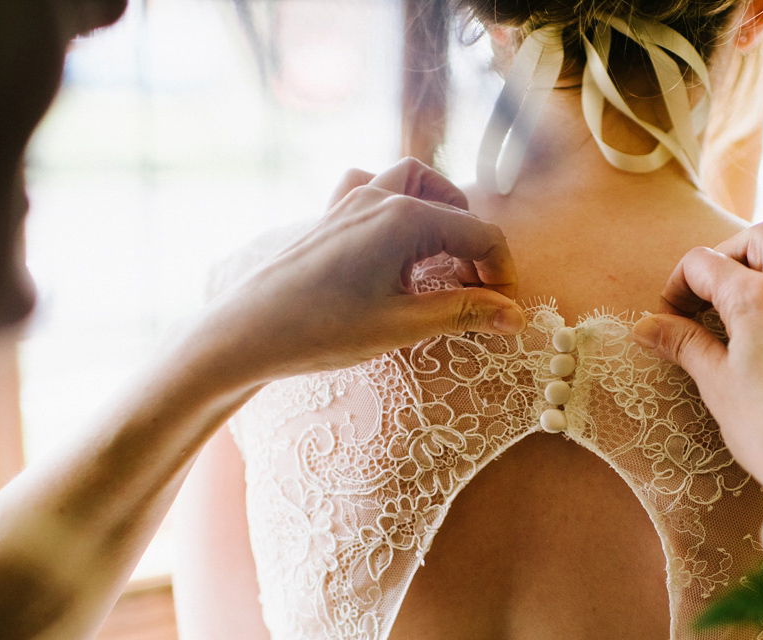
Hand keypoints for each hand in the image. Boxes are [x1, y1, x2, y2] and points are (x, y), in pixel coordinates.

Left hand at [195, 159, 524, 387]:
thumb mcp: (402, 326)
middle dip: (477, 251)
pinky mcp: (332, 214)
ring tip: (446, 262)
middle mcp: (382, 196)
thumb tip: (515, 317)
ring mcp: (353, 200)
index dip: (503, 274)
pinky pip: (374, 186)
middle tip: (478, 298)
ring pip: (417, 183)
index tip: (504, 312)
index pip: (481, 235)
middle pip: (456, 209)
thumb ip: (464, 313)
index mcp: (406, 218)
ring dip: (444, 215)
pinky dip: (398, 203)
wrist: (247, 332)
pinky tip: (397, 240)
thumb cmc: (321, 329)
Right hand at [633, 222, 762, 501]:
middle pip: (761, 239)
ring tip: (740, 319)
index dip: (676, 285)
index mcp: (759, 299)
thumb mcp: (717, 386)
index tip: (668, 319)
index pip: (704, 263)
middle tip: (707, 295)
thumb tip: (646, 326)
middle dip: (727, 255)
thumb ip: (683, 345)